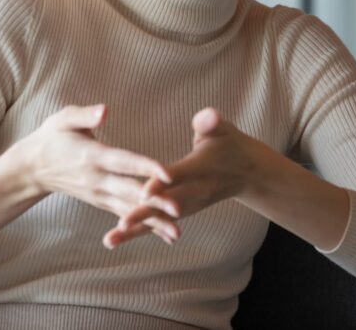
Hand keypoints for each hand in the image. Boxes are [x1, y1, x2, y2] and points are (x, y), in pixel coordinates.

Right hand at [13, 104, 179, 237]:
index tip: (168, 174)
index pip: (124, 162)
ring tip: (177, 233)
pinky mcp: (100, 202)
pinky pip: (123, 214)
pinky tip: (164, 234)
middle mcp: (97, 179)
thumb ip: (85, 115)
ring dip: (153, 222)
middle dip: (155, 202)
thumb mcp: (63, 119)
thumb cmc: (52, 137)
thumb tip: (105, 110)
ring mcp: (98, 194)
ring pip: (129, 209)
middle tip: (180, 210)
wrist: (31, 168)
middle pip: (130, 191)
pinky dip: (143, 226)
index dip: (146, 167)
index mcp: (92, 156)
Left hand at [103, 107, 262, 247]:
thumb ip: (211, 123)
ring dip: (136, 229)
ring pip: (159, 219)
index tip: (145, 191)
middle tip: (122, 222)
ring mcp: (188, 205)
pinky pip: (157, 224)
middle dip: (145, 213)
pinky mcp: (181, 212)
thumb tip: (209, 116)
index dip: (163, 183)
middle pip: (167, 204)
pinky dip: (137, 232)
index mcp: (201, 167)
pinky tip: (112, 239)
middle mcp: (194, 191)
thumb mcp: (223, 129)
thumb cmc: (228, 143)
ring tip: (110, 239)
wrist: (245, 172)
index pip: (180, 176)